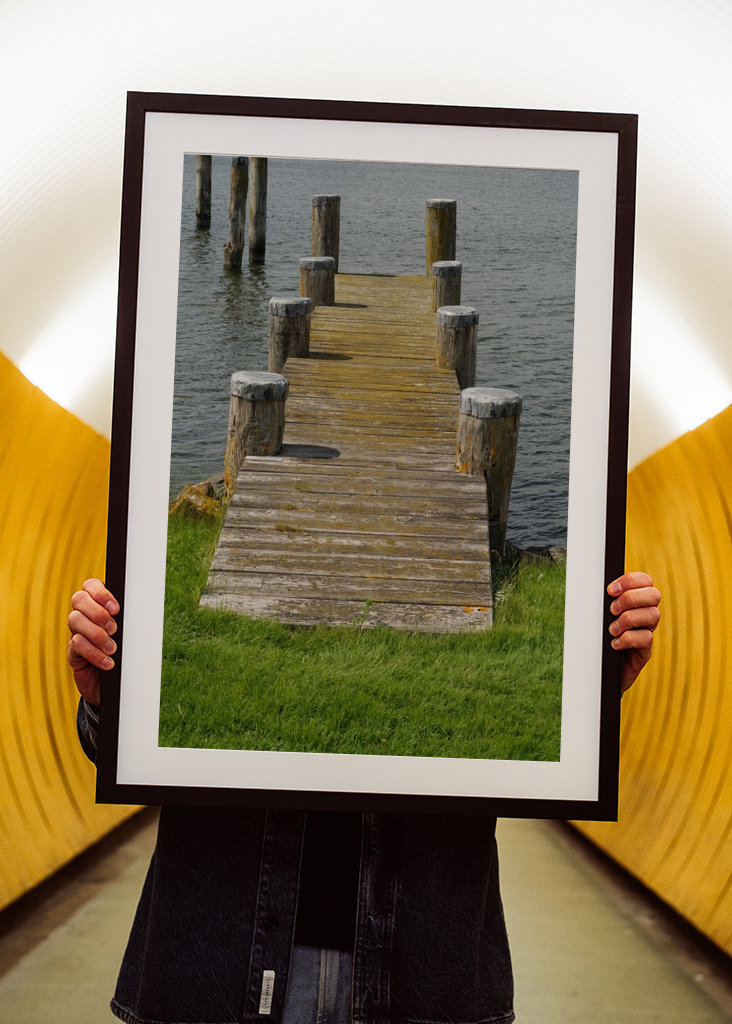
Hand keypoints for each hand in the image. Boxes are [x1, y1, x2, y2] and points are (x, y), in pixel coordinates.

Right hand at [67, 579, 119, 705]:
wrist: (115, 685)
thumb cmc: (125, 654)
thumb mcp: (129, 635)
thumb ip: (129, 620)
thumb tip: (142, 609)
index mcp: (98, 605)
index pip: (90, 585)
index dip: (100, 592)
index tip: (116, 609)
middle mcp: (84, 616)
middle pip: (78, 599)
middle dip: (98, 612)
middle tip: (114, 629)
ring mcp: (76, 632)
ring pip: (75, 620)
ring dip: (97, 634)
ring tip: (112, 648)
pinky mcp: (73, 652)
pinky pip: (77, 644)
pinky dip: (94, 653)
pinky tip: (108, 662)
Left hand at [607, 571, 660, 692]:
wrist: (599, 672)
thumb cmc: (597, 640)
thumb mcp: (599, 618)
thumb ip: (602, 602)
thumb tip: (591, 588)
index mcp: (635, 602)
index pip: (645, 581)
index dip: (631, 580)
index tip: (610, 590)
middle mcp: (645, 615)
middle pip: (654, 595)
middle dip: (630, 598)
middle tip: (612, 610)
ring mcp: (647, 632)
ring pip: (653, 615)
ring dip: (628, 619)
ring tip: (612, 630)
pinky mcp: (645, 651)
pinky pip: (646, 638)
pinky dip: (628, 639)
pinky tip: (614, 644)